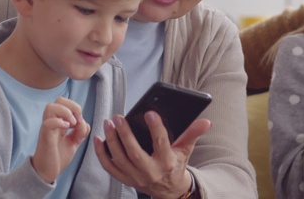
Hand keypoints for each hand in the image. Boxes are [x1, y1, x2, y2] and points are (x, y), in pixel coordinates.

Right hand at [31, 97, 90, 183]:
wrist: (47, 172)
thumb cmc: (58, 156)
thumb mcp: (74, 142)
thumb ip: (80, 131)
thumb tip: (83, 122)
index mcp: (58, 121)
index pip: (65, 102)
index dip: (75, 107)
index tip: (80, 121)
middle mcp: (51, 121)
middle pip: (58, 100)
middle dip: (72, 106)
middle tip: (77, 121)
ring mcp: (47, 128)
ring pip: (50, 107)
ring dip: (66, 112)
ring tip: (72, 125)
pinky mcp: (45, 137)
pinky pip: (48, 123)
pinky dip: (59, 122)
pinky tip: (67, 130)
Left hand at [93, 111, 210, 198]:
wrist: (169, 191)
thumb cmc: (176, 165)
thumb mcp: (185, 150)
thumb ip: (193, 134)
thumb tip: (206, 122)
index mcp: (167, 162)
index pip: (160, 143)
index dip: (155, 128)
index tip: (149, 113)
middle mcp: (150, 172)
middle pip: (134, 153)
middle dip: (124, 134)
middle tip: (118, 117)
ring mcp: (136, 177)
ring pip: (119, 159)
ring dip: (111, 141)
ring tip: (107, 123)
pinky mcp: (125, 179)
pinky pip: (109, 167)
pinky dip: (101, 154)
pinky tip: (97, 139)